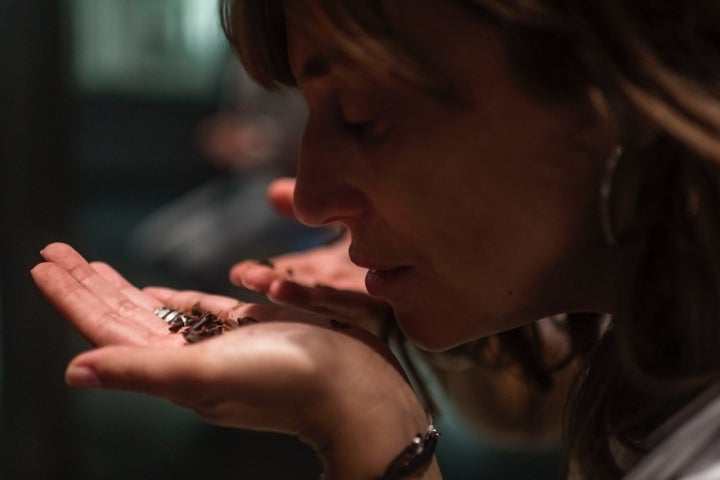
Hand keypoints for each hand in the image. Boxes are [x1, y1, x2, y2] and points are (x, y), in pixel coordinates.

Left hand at [31, 243, 435, 478]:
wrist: (359, 393)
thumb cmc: (292, 382)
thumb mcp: (211, 375)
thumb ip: (142, 371)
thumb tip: (73, 372)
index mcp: (173, 368)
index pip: (107, 327)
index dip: (73, 296)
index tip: (43, 263)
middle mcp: (190, 358)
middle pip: (125, 316)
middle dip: (89, 283)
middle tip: (55, 250)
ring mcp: (220, 345)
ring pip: (157, 312)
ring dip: (122, 288)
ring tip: (92, 266)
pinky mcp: (252, 332)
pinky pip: (200, 313)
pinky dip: (172, 301)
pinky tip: (156, 293)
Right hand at [230, 178, 391, 331]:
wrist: (424, 247)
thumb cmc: (378, 229)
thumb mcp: (339, 214)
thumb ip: (306, 206)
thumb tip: (273, 192)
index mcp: (322, 270)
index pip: (288, 274)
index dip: (264, 273)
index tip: (238, 272)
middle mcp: (339, 286)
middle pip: (302, 290)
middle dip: (274, 286)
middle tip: (249, 278)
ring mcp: (364, 295)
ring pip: (332, 300)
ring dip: (303, 296)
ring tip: (277, 288)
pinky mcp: (393, 298)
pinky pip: (380, 298)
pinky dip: (373, 292)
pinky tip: (371, 283)